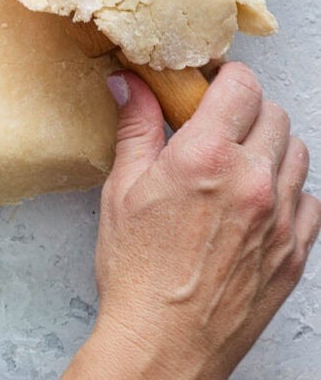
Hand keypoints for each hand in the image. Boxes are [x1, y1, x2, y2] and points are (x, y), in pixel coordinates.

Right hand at [63, 63, 319, 379]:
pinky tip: (258, 201)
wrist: (164, 345)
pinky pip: (309, 199)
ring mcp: (279, 218)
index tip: (210, 85)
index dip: (225, 77)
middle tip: (219, 124)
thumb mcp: (122, 189)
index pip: (241, 85)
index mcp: (205, 157)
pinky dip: (288, 191)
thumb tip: (132, 86)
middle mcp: (250, 181)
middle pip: (273, 112)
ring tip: (239, 161)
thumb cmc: (137, 273)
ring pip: (297, 151)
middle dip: (246, 109)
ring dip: (270, 146)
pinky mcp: (294, 252)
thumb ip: (137, 128)